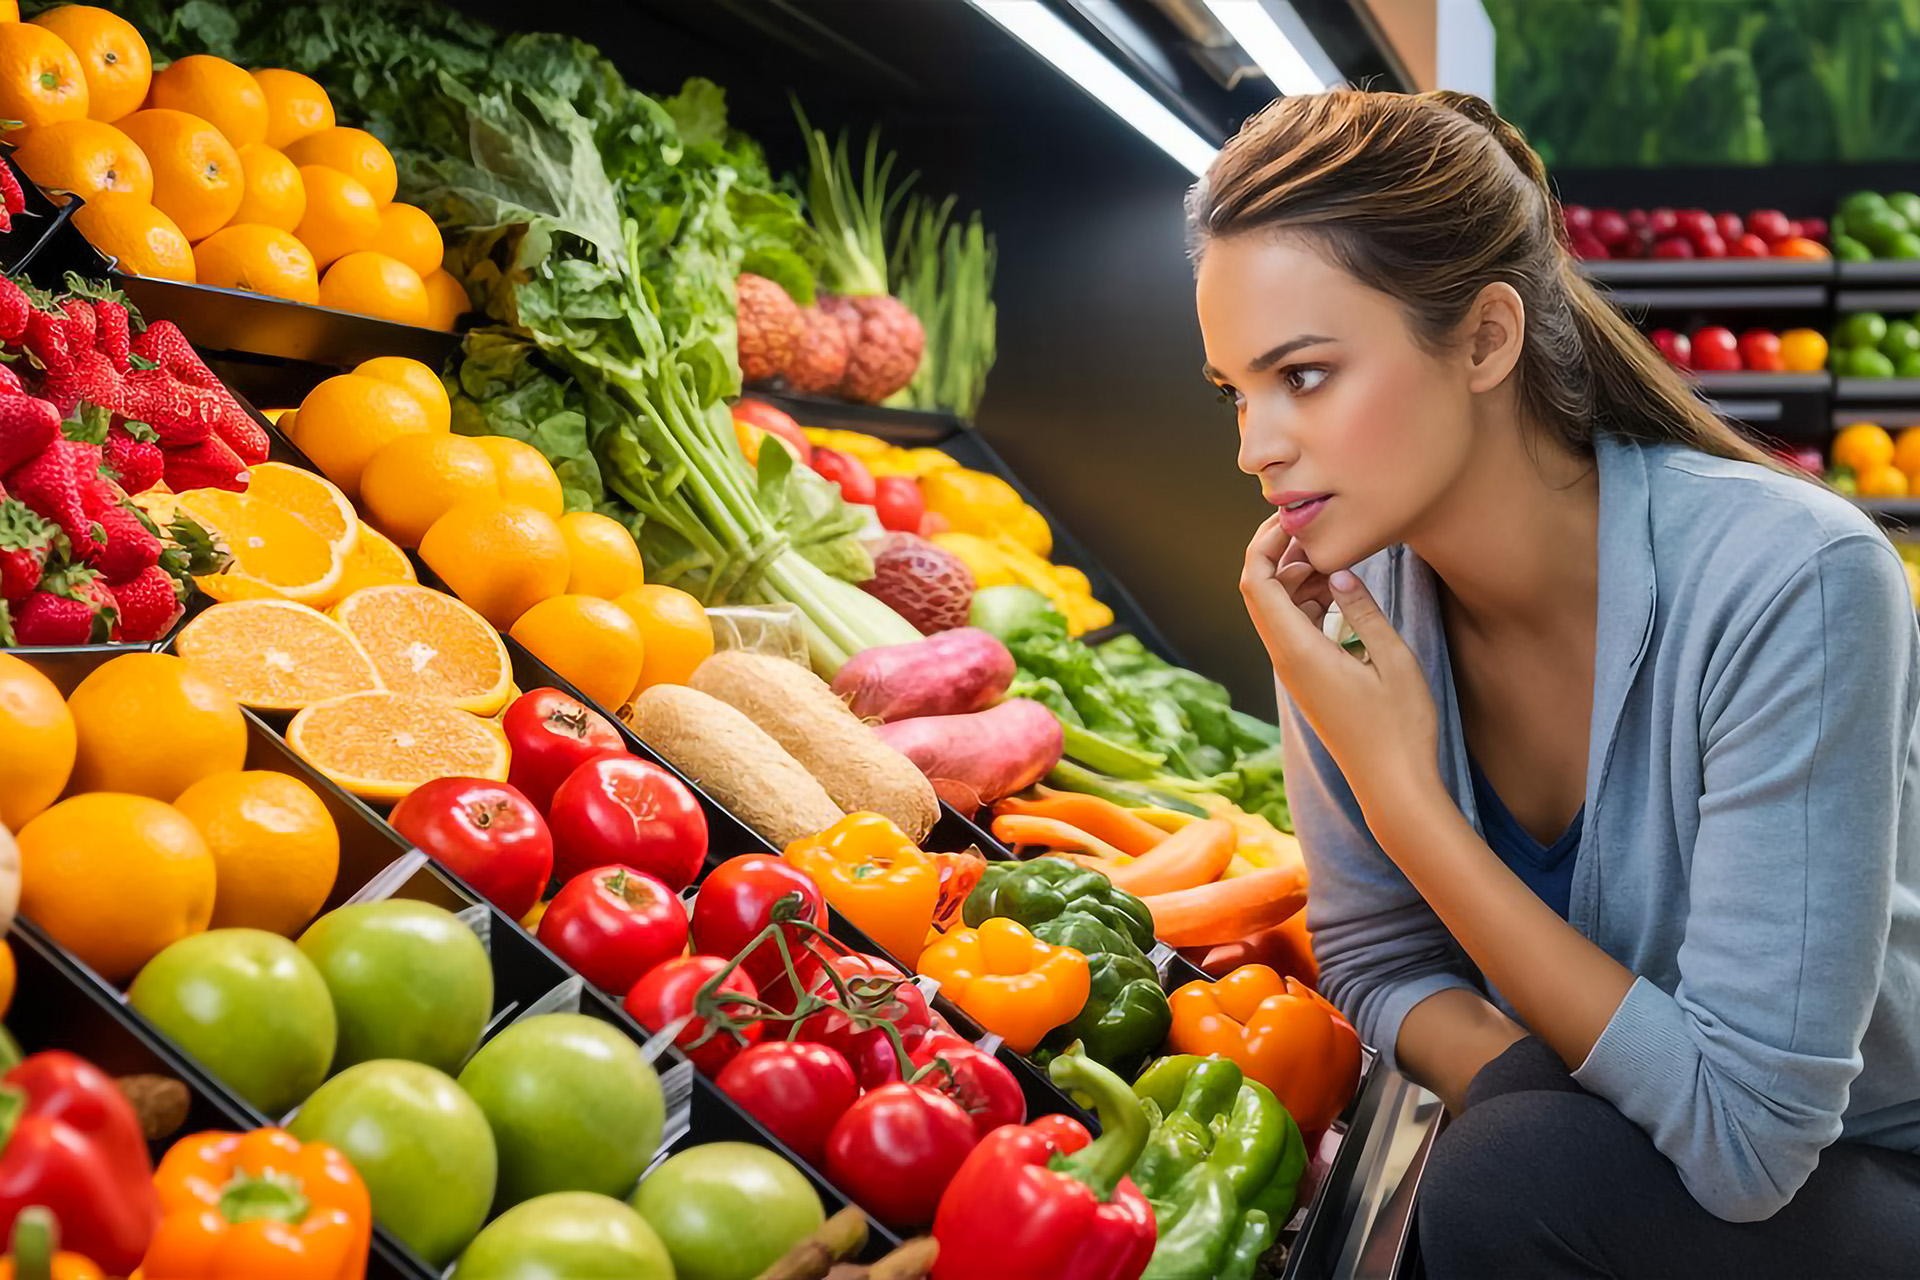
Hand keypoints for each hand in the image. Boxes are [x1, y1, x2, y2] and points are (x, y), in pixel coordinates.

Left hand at [1241, 513, 1441, 821]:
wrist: (1394, 786)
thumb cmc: (1401, 728)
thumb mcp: (1394, 660)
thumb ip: (1364, 610)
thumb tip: (1338, 571)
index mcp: (1298, 650)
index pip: (1257, 582)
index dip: (1264, 542)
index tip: (1293, 515)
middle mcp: (1286, 660)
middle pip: (1259, 591)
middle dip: (1279, 553)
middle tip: (1318, 528)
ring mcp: (1294, 671)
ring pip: (1276, 609)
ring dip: (1297, 578)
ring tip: (1336, 557)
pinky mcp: (1307, 679)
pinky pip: (1293, 628)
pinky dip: (1308, 602)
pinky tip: (1338, 590)